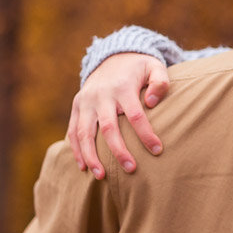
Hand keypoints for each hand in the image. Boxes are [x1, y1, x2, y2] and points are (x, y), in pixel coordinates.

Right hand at [68, 53, 170, 176]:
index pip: (134, 115)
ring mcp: (86, 101)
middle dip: (119, 151)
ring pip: (84, 132)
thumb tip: (152, 102)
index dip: (146, 134)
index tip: (157, 150)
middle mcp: (101, 95)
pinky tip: (84, 167)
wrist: (112, 56)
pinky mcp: (77, 106)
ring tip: (102, 176)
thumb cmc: (139, 68)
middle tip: (132, 169)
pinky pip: (72, 131)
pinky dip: (76, 150)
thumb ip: (160, 82)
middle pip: (108, 127)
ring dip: (91, 156)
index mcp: (122, 87)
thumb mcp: (154, 66)